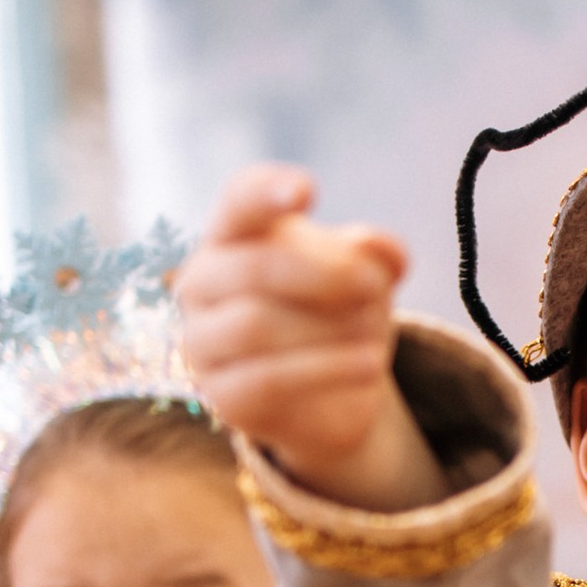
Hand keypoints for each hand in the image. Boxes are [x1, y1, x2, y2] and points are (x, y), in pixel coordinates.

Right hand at [177, 166, 435, 505]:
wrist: (333, 393)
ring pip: (256, 325)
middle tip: (374, 286)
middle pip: (253, 266)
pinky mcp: (222, 395)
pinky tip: (371, 366)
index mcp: (233, 234)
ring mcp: (203, 341)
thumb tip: (384, 251)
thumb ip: (375, 257)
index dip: (266, 192)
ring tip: (376, 336)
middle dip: (323, 275)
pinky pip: (269, 379)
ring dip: (329, 328)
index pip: (239, 200)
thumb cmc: (338, 313)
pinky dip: (328, 370)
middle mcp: (202, 282)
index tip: (307, 190)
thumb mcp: (365, 277)